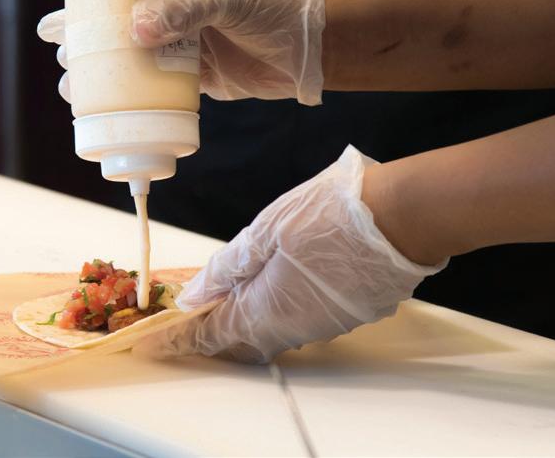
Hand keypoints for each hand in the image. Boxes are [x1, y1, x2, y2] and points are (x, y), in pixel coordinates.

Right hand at [37, 0, 329, 105]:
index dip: (83, 7)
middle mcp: (174, 10)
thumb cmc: (275, 1)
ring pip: (132, 63)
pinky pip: (157, 89)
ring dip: (103, 79)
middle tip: (65, 64)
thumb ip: (182, 9)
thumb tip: (134, 32)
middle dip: (86, 48)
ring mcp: (184, 45)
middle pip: (116, 30)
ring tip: (75, 93)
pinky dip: (133, 100)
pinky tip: (111, 112)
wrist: (316, 43)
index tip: (54, 27)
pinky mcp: (198, 78)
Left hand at [135, 146, 446, 362]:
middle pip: (237, 339)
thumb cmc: (332, 214)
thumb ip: (225, 268)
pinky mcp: (346, 314)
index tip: (151, 341)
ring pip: (269, 329)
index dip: (176, 337)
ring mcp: (322, 325)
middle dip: (208, 330)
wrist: (404, 216)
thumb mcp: (263, 231)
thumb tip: (194, 295)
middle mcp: (291, 329)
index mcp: (263, 310)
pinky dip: (275, 307)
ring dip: (243, 316)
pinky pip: (298, 319)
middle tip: (185, 316)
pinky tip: (273, 284)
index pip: (207, 334)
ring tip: (225, 293)